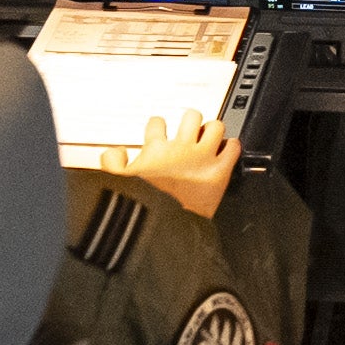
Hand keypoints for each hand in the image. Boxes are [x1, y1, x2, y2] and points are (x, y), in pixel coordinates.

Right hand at [109, 111, 239, 218]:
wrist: (166, 228)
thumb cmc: (144, 207)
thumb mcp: (118, 183)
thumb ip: (111, 164)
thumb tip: (114, 152)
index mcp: (156, 148)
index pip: (158, 122)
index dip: (159, 126)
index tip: (161, 132)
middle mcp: (181, 147)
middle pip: (191, 116)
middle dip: (191, 122)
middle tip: (191, 132)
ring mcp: (202, 157)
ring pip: (215, 126)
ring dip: (214, 132)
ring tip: (211, 139)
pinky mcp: (220, 171)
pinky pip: (233, 147)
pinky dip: (232, 147)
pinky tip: (227, 152)